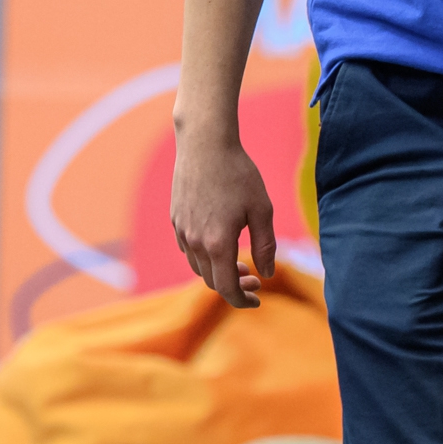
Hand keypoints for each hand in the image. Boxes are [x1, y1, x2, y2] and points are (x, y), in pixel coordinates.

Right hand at [170, 130, 276, 308]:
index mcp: (218, 243)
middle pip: (212, 281)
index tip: (258, 298)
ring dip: (218, 272)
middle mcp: (195, 242)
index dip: (243, 300)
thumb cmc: (238, 173)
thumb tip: (267, 274)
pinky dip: (205, 257)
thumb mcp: (261, 209)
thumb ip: (265, 245)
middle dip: (235, 286)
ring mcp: (182, 231)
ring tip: (239, 261)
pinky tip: (219, 243)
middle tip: (255, 278)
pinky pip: (189, 250)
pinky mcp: (175, 220)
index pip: (227, 288)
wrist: (205, 143)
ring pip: (198, 267)